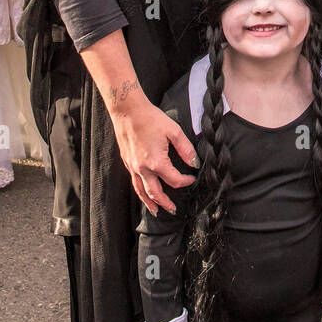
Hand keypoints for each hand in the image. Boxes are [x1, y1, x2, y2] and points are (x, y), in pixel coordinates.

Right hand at [112, 96, 197, 215]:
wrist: (128, 111)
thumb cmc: (150, 119)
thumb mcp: (174, 131)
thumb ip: (186, 149)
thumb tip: (194, 162)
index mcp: (156, 162)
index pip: (174, 180)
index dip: (185, 181)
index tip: (192, 178)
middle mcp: (143, 168)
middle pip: (156, 193)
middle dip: (165, 203)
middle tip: (173, 210)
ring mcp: (133, 167)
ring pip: (141, 191)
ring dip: (149, 203)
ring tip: (156, 210)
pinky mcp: (127, 162)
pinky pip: (134, 182)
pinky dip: (140, 191)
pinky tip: (144, 192)